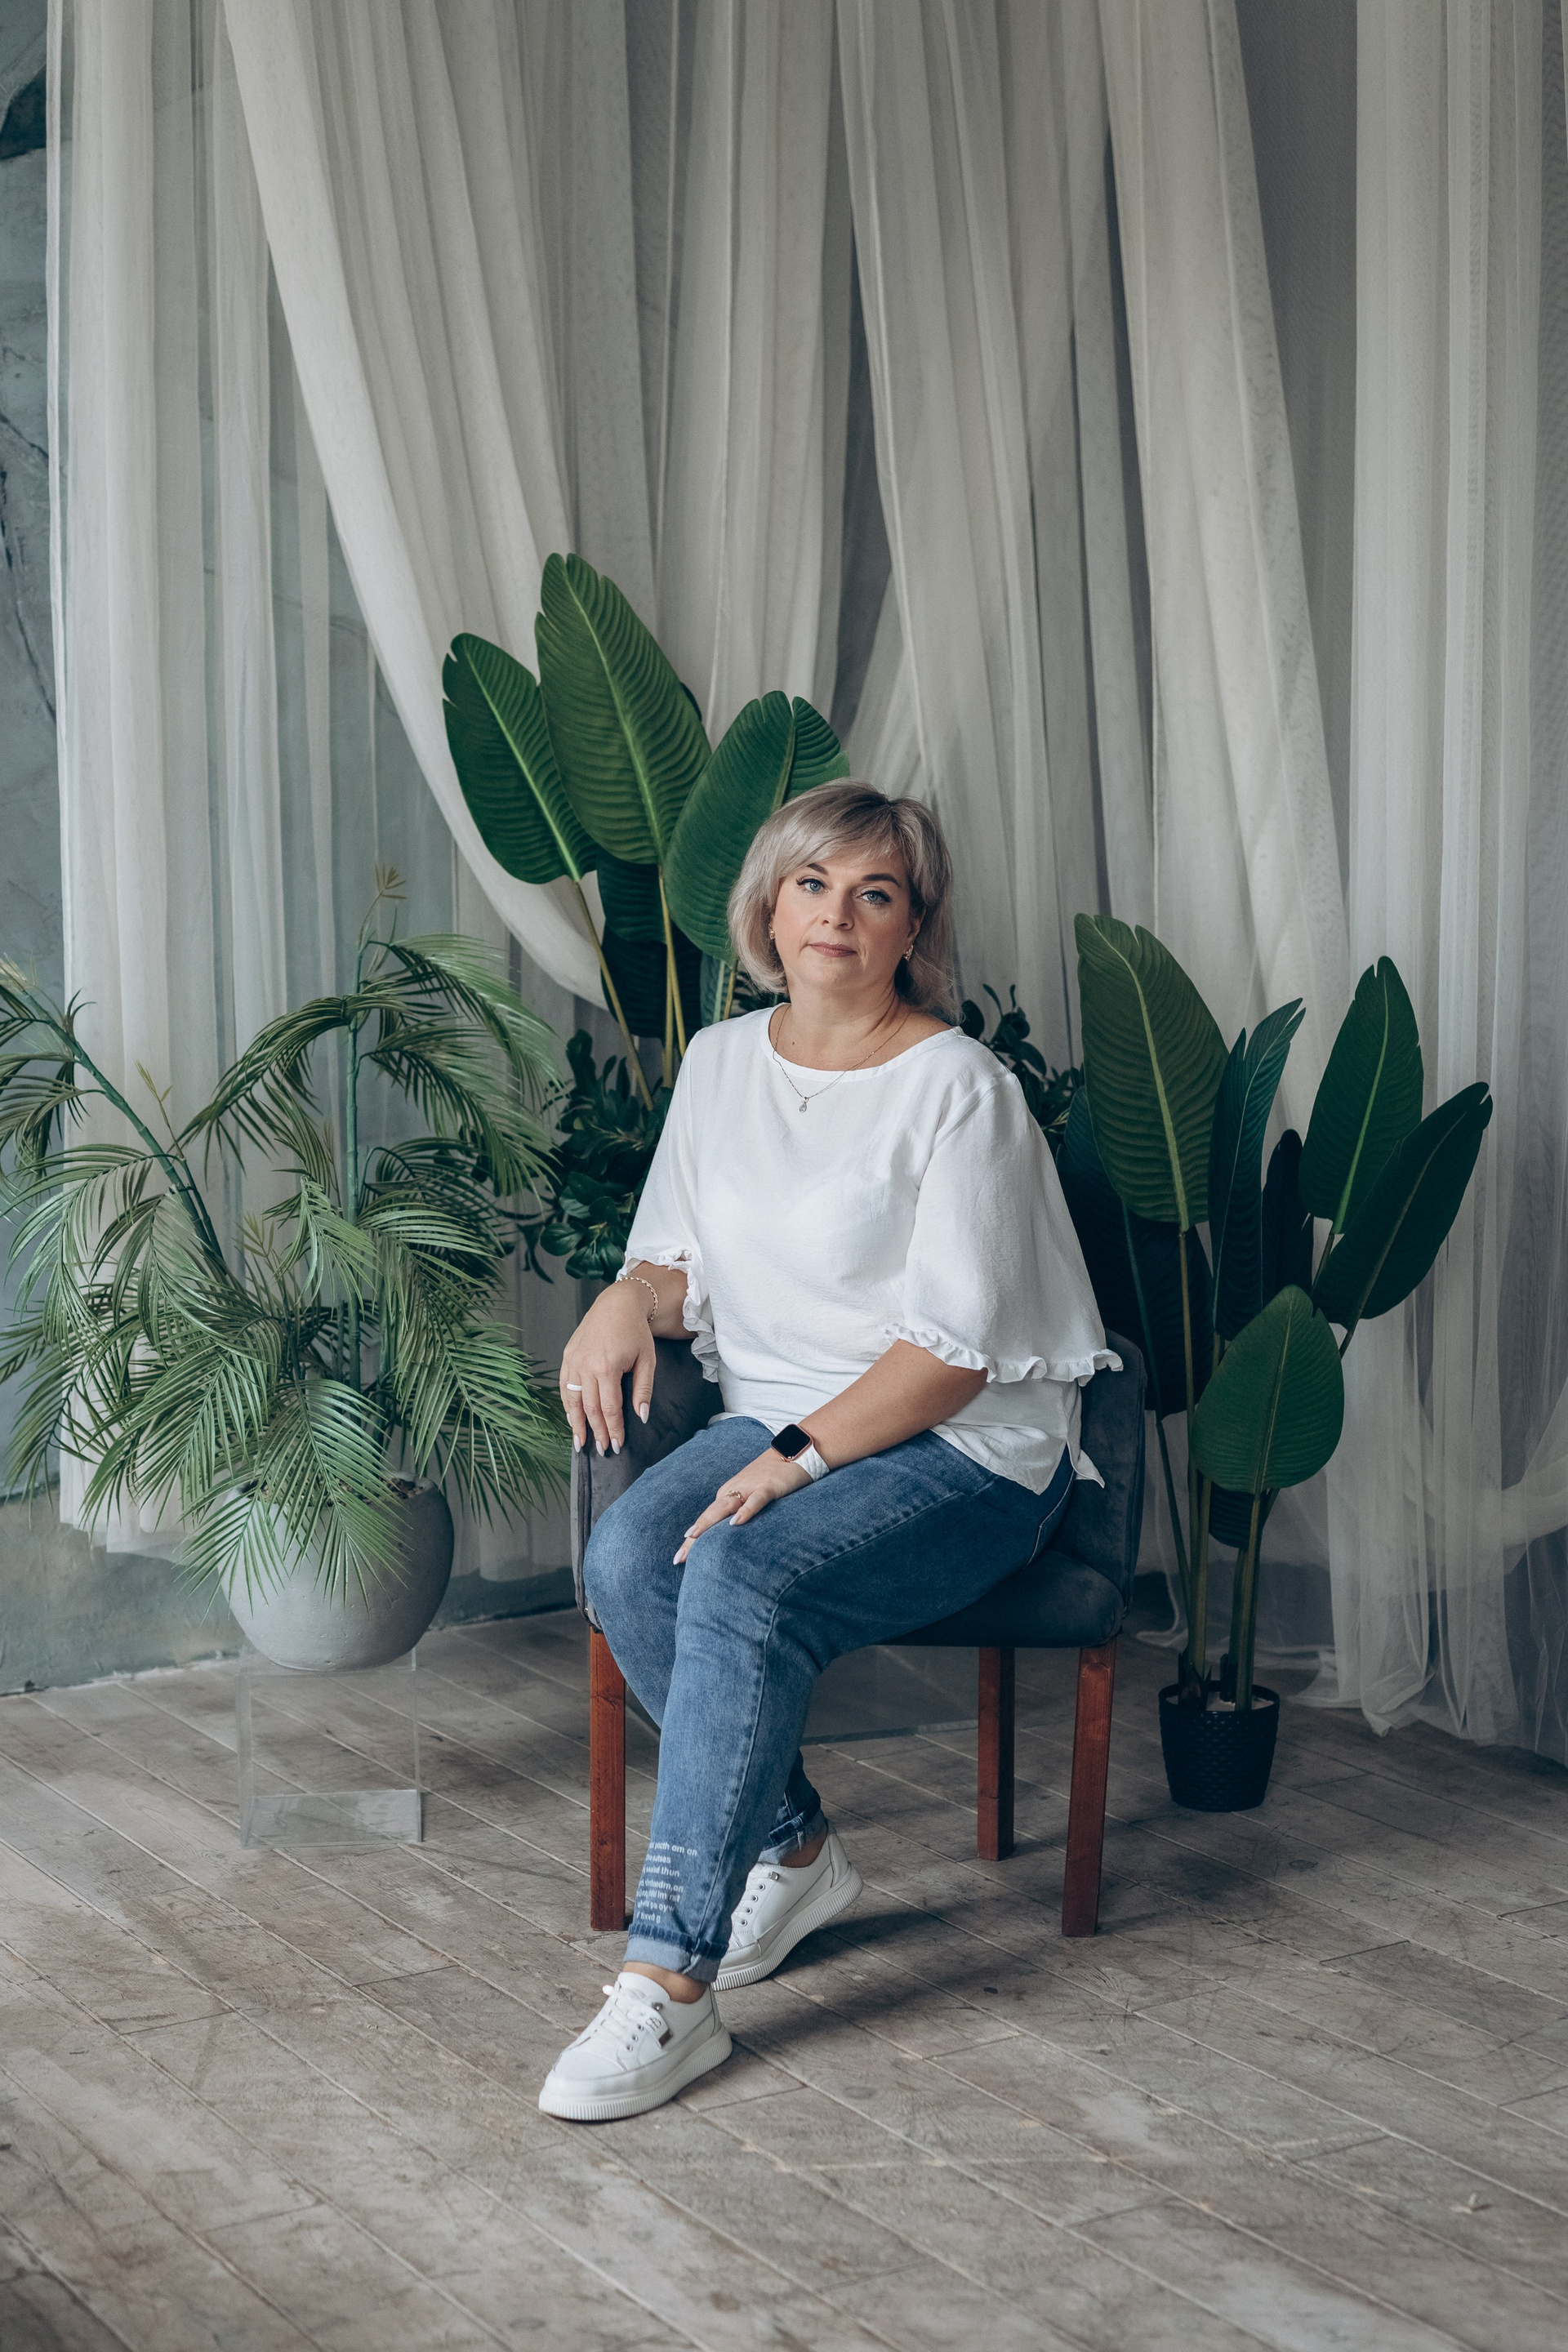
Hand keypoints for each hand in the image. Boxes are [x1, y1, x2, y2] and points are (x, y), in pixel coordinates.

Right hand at [560, 1284, 655, 1455]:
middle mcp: (586, 1365)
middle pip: (590, 1408)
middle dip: (596, 1432)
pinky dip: (567, 1405)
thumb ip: (643, 1390)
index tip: (617, 1444)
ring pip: (572, 1400)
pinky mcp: (567, 1356)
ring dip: (576, 1424)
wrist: (616, 1304)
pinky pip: (564, 1386)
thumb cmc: (635, 1332)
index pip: (609, 1408)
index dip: (613, 1429)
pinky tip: (571, 1418)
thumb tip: (641, 1416)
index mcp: (607, 1367)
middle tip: (601, 1450)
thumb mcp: (647, 1360)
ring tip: (580, 1443)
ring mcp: (573, 1361)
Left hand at [675, 1447, 811, 1562]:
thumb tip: (730, 1540)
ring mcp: (750, 1488)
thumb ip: (741, 1514)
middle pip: (710, 1516)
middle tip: (679, 1558)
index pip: (707, 1520)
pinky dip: (746, 1511)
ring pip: (725, 1506)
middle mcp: (734, 1492)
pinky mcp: (768, 1486)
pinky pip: (756, 1501)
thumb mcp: (753, 1497)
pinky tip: (736, 1523)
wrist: (794, 1452)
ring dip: (708, 1522)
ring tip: (693, 1537)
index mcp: (728, 1496)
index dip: (693, 1540)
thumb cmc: (773, 1478)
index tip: (679, 1560)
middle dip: (693, 1537)